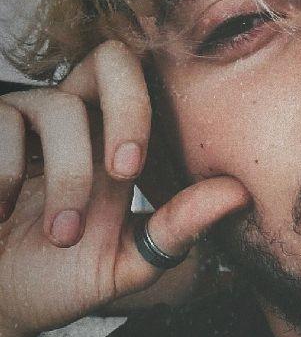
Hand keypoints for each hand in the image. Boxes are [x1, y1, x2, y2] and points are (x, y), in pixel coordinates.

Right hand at [0, 40, 250, 336]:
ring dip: (67, 177)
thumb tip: (239, 193)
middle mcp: (80, 123)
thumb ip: (178, 228)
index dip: (150, 109)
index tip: (135, 170)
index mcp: (118, 146)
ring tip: (62, 235)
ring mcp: (28, 122)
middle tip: (123, 171)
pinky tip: (1, 212)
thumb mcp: (127, 262)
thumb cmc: (63, 277)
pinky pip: (1, 122)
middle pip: (113, 58)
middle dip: (127, 111)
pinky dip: (4, 173)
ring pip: (59, 105)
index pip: (148, 86)